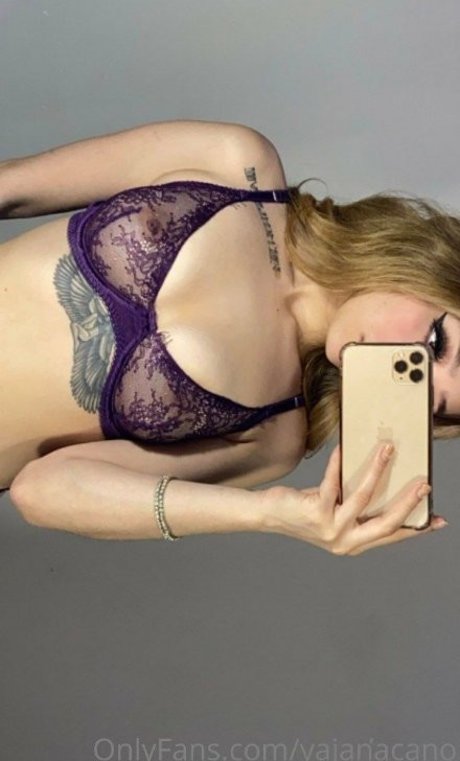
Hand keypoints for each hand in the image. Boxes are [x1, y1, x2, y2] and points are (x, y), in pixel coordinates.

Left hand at [261, 444, 447, 554]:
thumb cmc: (305, 510)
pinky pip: (332, 483)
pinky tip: (343, 449)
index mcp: (355, 543)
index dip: (416, 528)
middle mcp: (346, 541)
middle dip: (408, 502)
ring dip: (378, 471)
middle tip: (424, 483)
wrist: (269, 516)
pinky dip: (338, 463)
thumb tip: (381, 478)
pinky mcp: (316, 512)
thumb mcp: (338, 511)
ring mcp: (331, 529)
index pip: (392, 536)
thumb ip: (358, 505)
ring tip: (388, 449)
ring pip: (363, 498)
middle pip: (386, 523)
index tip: (437, 519)